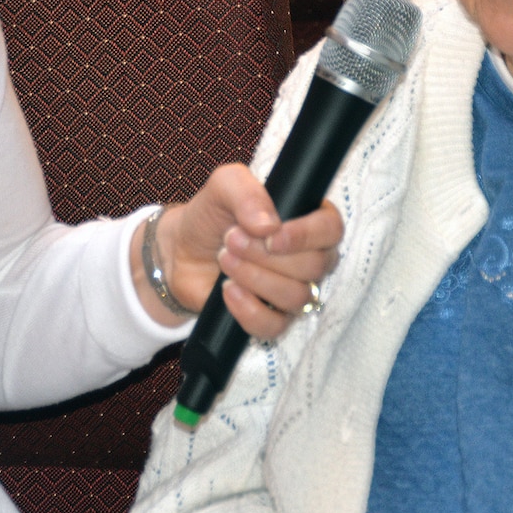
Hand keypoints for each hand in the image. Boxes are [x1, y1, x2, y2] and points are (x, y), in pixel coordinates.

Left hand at [131, 163, 342, 337]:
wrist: (182, 251)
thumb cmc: (211, 215)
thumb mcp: (223, 185)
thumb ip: (246, 192)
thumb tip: (269, 225)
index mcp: (306, 219)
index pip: (331, 229)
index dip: (307, 236)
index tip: (271, 237)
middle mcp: (308, 256)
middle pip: (314, 266)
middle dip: (266, 255)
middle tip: (230, 239)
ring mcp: (292, 290)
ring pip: (297, 297)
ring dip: (255, 278)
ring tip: (224, 259)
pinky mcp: (272, 317)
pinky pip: (276, 326)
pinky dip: (249, 310)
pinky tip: (228, 291)